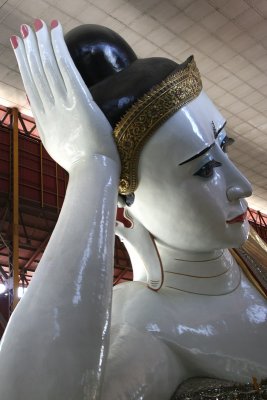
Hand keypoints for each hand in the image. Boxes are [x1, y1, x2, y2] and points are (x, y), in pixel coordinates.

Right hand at [10, 19, 119, 171]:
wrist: (91, 174)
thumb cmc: (81, 166)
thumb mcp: (58, 148)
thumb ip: (50, 130)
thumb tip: (44, 117)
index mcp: (45, 122)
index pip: (32, 88)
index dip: (25, 66)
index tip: (20, 50)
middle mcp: (50, 111)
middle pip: (37, 75)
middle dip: (31, 50)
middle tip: (25, 30)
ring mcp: (64, 106)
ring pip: (49, 69)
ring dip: (43, 44)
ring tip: (38, 25)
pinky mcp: (80, 103)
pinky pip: (67, 71)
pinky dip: (59, 49)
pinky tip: (55, 32)